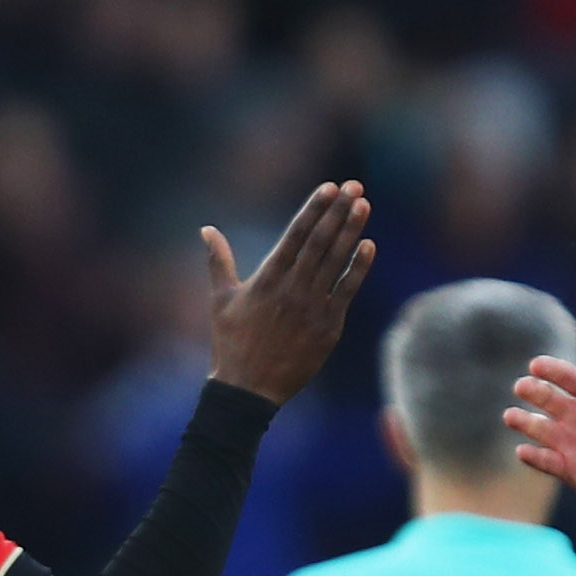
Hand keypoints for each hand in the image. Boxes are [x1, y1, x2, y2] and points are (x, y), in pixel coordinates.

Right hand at [203, 181, 376, 404]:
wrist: (249, 389)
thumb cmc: (232, 342)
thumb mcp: (221, 299)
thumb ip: (218, 261)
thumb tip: (206, 229)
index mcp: (267, 278)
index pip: (296, 234)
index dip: (314, 209)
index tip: (330, 187)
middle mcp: (291, 288)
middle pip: (320, 242)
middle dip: (338, 212)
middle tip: (355, 186)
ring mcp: (312, 307)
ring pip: (336, 262)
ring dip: (351, 232)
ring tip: (364, 206)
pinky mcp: (328, 328)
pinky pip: (348, 292)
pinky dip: (359, 268)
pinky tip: (369, 245)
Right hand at [511, 349, 575, 517]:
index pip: (569, 378)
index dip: (552, 370)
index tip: (536, 365)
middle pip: (547, 398)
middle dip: (532, 391)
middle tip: (522, 387)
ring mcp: (569, 442)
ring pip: (538, 428)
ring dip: (523, 422)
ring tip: (511, 417)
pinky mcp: (566, 468)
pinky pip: (543, 461)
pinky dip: (532, 457)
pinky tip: (524, 452)